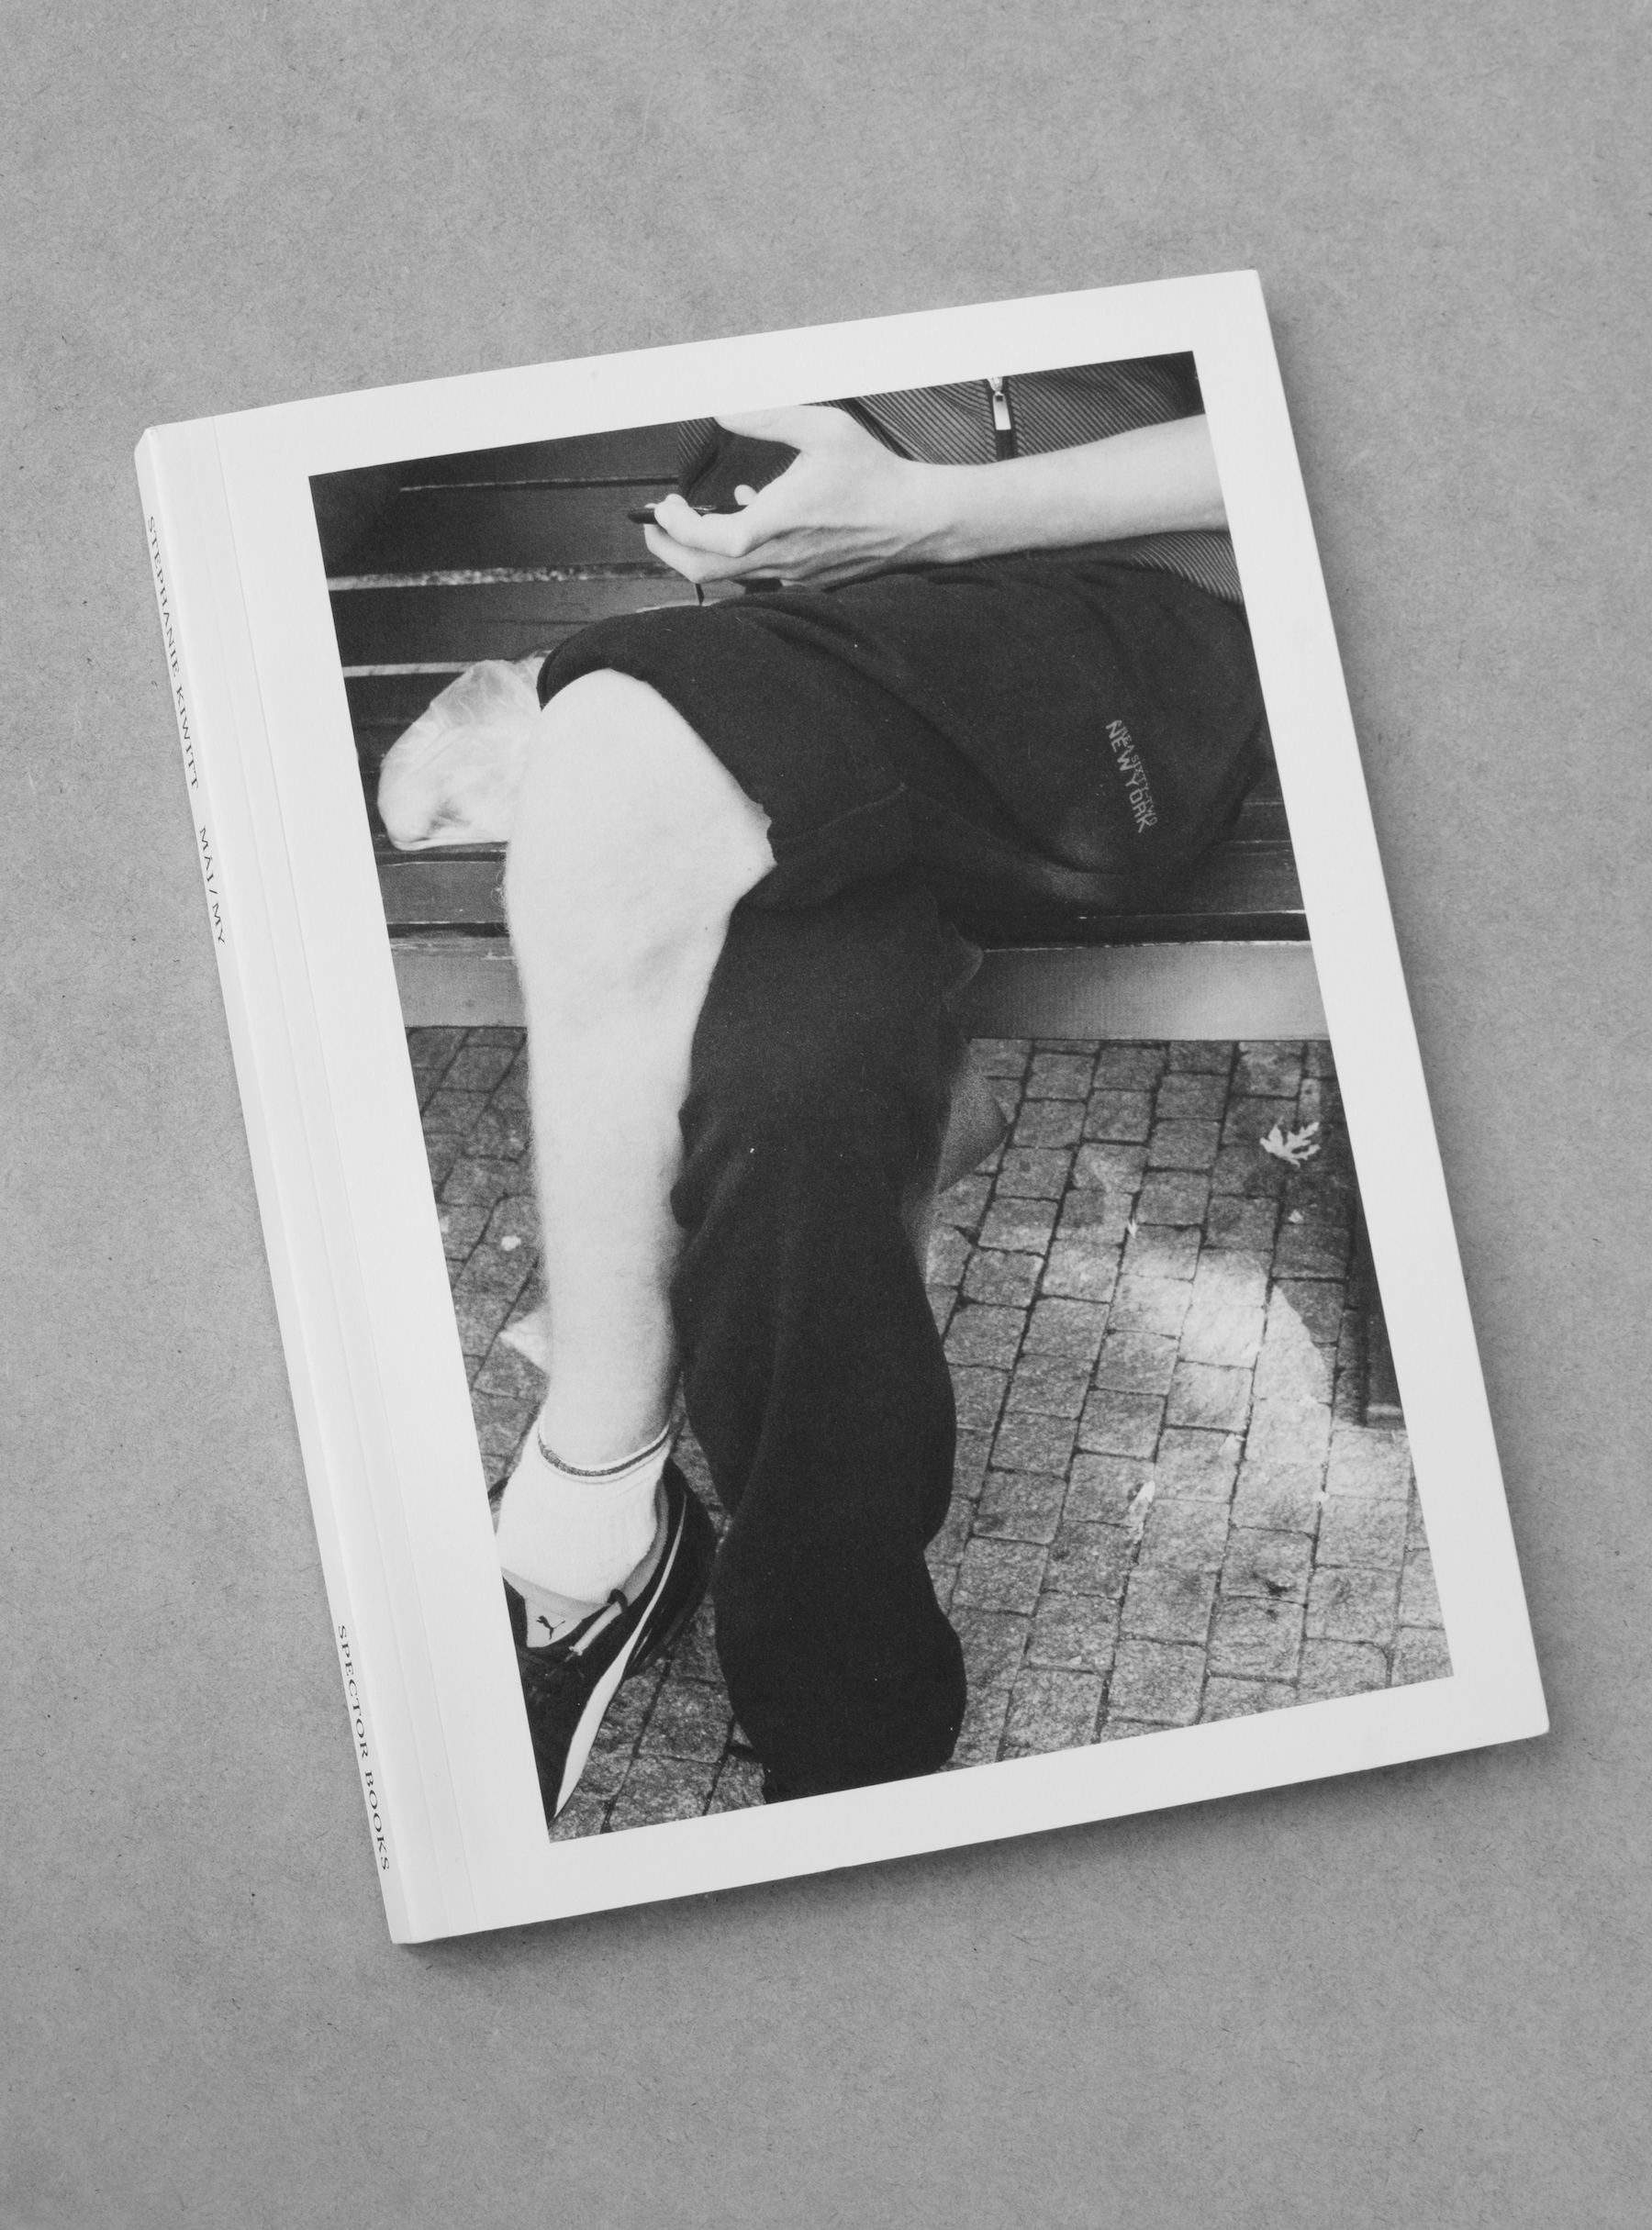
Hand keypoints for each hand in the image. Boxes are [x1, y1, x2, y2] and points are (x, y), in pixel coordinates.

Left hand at [643, 406, 946, 588]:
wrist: (914, 519)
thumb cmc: (873, 475)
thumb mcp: (822, 428)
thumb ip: (768, 417)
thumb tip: (724, 410)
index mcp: (776, 520)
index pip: (707, 539)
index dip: (673, 527)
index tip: (662, 506)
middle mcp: (778, 555)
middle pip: (704, 571)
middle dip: (669, 551)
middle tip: (653, 528)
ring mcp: (790, 572)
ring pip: (728, 576)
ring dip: (701, 551)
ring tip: (688, 521)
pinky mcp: (804, 577)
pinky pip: (757, 571)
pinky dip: (737, 550)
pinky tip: (747, 512)